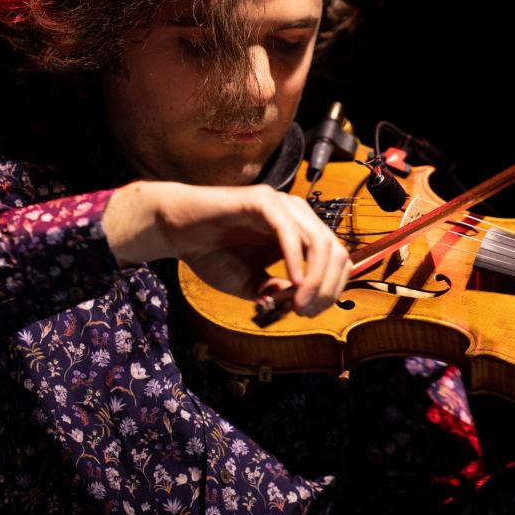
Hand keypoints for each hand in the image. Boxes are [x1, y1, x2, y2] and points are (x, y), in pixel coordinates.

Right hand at [102, 180, 351, 316]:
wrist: (176, 231)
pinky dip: (295, 258)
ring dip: (314, 279)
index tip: (310, 314)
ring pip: (319, 242)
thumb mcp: (251, 283)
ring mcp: (282, 205)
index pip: (337, 259)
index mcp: (301, 232)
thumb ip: (277, 291)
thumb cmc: (211, 253)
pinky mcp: (263, 200)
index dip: (331, 290)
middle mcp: (298, 215)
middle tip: (305, 312)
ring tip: (298, 304)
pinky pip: (289, 230)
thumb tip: (302, 302)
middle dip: (326, 288)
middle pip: (335, 252)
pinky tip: (292, 280)